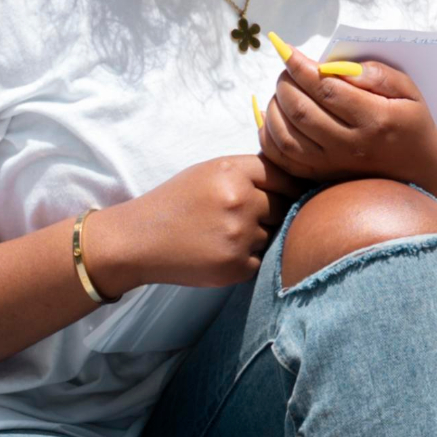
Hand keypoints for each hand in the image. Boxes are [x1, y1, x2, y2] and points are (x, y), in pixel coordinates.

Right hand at [91, 151, 290, 292]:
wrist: (138, 241)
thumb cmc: (176, 203)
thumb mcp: (209, 173)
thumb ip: (249, 172)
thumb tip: (298, 180)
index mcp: (231, 171)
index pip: (284, 175)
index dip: (287, 185)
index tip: (287, 193)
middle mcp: (239, 200)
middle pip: (284, 206)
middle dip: (271, 212)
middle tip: (239, 217)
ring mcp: (239, 235)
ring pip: (274, 234)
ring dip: (258, 236)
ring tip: (223, 234)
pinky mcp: (237, 266)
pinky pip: (262, 260)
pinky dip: (247, 258)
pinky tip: (219, 251)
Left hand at [257, 53, 436, 200]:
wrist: (419, 175)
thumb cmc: (411, 126)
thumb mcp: (411, 94)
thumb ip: (379, 75)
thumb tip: (339, 66)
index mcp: (375, 120)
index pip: (326, 88)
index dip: (300, 66)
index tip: (288, 50)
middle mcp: (350, 145)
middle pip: (300, 110)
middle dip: (285, 83)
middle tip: (288, 70)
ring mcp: (333, 165)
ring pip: (285, 134)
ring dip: (274, 107)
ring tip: (283, 91)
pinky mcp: (321, 176)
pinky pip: (282, 157)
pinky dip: (269, 135)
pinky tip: (276, 117)